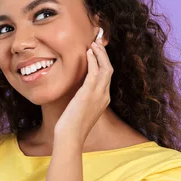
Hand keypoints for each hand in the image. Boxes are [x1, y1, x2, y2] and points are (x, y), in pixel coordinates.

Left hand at [54, 27, 112, 143]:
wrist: (70, 136)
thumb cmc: (72, 126)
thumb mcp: (80, 110)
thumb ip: (83, 99)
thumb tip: (77, 92)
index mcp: (103, 100)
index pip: (107, 77)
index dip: (103, 63)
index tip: (97, 53)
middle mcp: (104, 95)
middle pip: (109, 69)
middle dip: (104, 55)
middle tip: (97, 43)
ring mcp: (99, 94)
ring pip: (106, 68)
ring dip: (100, 54)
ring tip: (93, 44)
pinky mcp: (89, 93)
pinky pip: (95, 72)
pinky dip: (93, 60)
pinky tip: (88, 53)